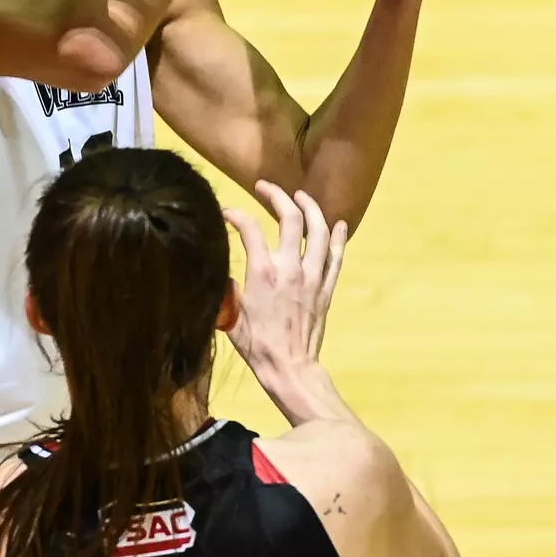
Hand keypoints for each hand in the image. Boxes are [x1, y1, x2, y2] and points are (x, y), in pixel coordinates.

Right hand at [222, 182, 348, 378]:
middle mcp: (290, 268)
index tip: (226, 213)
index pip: (248, 228)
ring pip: (318, 231)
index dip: (235, 214)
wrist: (290, 368)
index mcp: (262, 273)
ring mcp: (312, 277)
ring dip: (310, 208)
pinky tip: (336, 224)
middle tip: (265, 187)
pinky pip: (336, 256)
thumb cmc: (256, 345)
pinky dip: (337, 237)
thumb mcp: (229, 314)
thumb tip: (218, 264)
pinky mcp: (326, 289)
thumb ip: (225, 286)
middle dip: (277, 196)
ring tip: (300, 196)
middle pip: (290, 219)